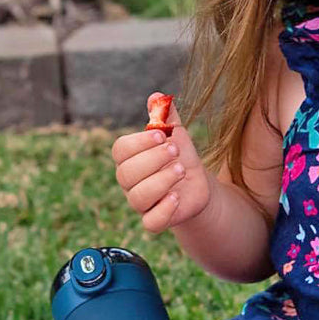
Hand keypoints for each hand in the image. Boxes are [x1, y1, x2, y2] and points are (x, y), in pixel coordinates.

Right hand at [112, 95, 212, 232]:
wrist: (198, 184)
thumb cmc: (180, 156)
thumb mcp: (177, 134)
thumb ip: (166, 116)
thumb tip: (157, 96)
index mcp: (130, 158)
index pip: (120, 150)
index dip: (139, 142)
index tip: (163, 135)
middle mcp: (130, 182)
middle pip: (126, 173)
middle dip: (153, 159)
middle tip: (175, 150)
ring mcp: (141, 203)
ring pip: (137, 197)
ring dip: (161, 181)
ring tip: (181, 169)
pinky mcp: (156, 220)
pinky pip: (150, 222)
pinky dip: (163, 210)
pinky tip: (176, 197)